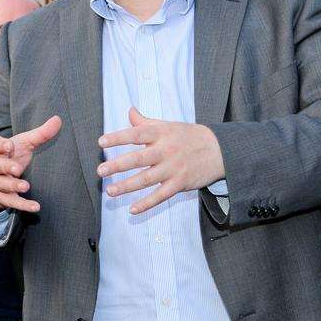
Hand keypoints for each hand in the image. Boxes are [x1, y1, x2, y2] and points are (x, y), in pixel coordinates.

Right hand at [0, 116, 61, 215]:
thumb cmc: (10, 156)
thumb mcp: (23, 144)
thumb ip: (39, 134)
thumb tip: (58, 119)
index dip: (1, 145)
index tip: (10, 146)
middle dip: (5, 167)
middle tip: (17, 168)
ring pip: (1, 185)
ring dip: (13, 186)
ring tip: (25, 186)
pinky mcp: (0, 198)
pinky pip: (10, 202)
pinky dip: (23, 205)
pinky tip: (35, 206)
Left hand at [100, 107, 224, 213]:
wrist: (220, 149)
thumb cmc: (187, 136)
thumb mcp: (167, 126)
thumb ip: (146, 122)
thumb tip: (130, 111)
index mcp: (162, 133)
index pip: (137, 134)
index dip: (118, 137)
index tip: (101, 142)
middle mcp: (167, 150)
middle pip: (139, 158)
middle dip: (118, 165)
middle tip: (100, 171)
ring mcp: (174, 168)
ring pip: (147, 179)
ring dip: (127, 186)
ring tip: (110, 191)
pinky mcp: (181, 184)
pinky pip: (161, 195)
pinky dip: (147, 204)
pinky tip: (132, 209)